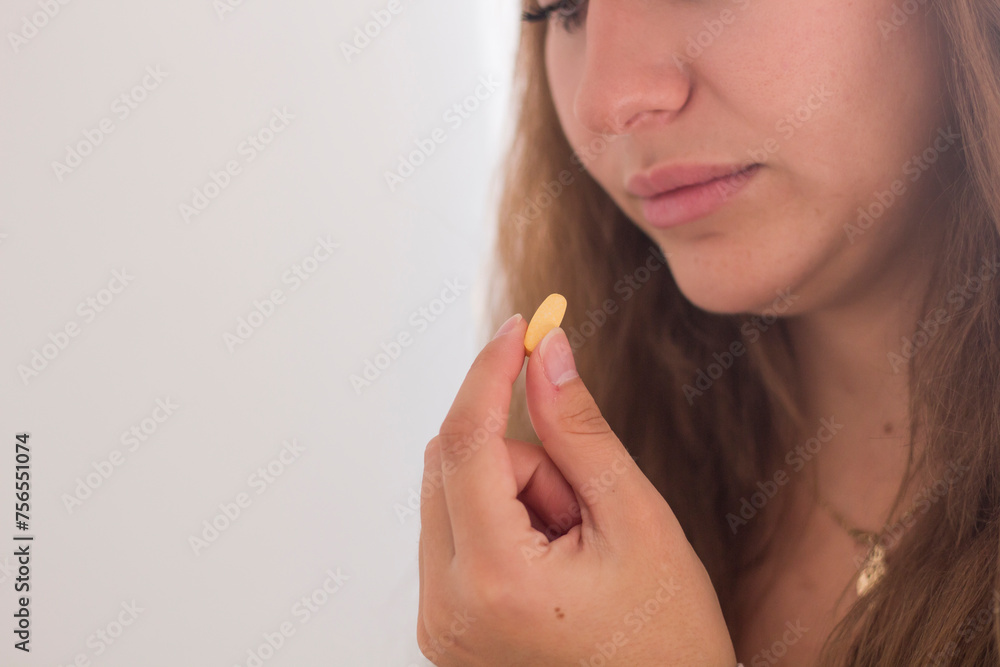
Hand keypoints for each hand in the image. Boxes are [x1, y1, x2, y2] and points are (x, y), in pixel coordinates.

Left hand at [417, 314, 736, 665]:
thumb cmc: (666, 640)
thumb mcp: (636, 521)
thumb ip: (579, 431)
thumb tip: (547, 353)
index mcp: (494, 581)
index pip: (467, 441)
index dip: (490, 373)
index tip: (521, 330)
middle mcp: (445, 607)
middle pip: (453, 463)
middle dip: (520, 456)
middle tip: (582, 500)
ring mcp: (438, 622)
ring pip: (454, 493)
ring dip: (513, 491)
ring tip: (574, 544)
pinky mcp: (443, 625)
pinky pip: (457, 532)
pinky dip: (501, 521)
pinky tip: (553, 561)